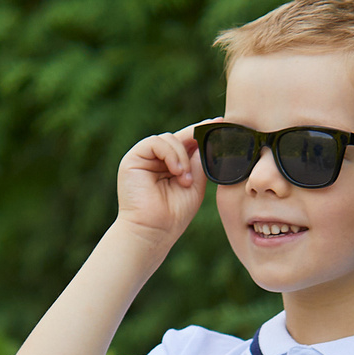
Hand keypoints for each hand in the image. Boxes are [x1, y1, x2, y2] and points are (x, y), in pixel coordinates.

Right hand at [114, 121, 209, 247]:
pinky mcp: (133, 159)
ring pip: (169, 138)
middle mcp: (157, 159)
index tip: (221, 123)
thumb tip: (208, 139)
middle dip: (197, 135)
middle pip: (179, 136)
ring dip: (182, 156)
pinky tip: (176, 171)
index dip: (203, 132)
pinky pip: (155, 142)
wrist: (154, 231)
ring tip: (186, 180)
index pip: (187, 143)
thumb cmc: (174, 214)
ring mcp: (144, 158)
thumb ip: (199, 162)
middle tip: (215, 130)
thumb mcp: (195, 184)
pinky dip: (170, 154)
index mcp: (171, 165)